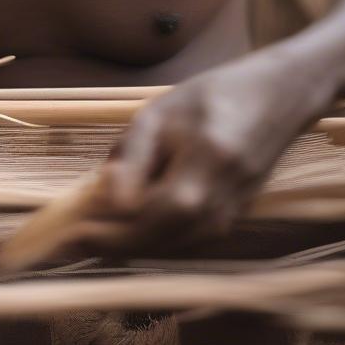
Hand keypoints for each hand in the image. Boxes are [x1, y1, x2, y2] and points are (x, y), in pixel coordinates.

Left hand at [64, 54, 332, 258]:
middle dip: (111, 245)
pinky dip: (154, 239)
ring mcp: (229, 220)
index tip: (67, 236)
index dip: (102, 235)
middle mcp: (217, 209)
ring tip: (93, 234)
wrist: (277, 97)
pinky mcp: (233, 220)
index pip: (141, 222)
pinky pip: (185, 241)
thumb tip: (103, 197)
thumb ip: (132, 155)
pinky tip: (130, 227)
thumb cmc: (213, 96)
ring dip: (130, 246)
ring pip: (169, 248)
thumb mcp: (162, 112)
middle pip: (154, 243)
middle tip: (72, 239)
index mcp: (198, 177)